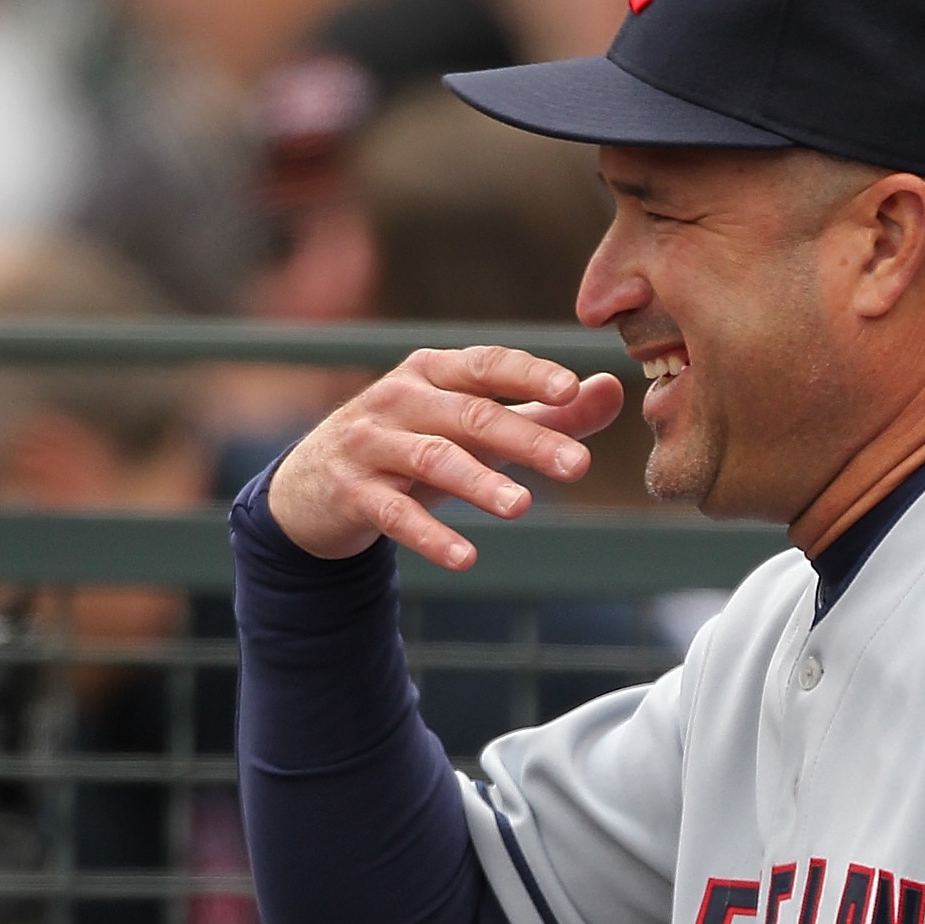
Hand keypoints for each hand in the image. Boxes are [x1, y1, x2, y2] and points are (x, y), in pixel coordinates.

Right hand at [267, 346, 626, 570]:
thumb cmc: (409, 447)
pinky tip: (465, 558)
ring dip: (479, 483)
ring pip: (433, 459)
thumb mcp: (470, 427)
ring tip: (521, 507)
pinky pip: (394, 513)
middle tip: (577, 466)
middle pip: (471, 415)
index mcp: (434, 372)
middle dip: (526, 440)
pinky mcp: (352, 491)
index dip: (529, 375)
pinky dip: (430, 536)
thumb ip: (542, 414)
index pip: (487, 365)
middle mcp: (400, 398)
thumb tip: (612, 389)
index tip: (573, 390)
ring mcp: (371, 443)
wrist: (312, 488)